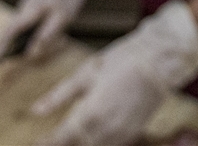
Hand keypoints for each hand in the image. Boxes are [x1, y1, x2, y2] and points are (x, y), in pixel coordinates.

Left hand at [32, 0, 197, 145]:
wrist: (160, 60)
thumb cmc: (123, 60)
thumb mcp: (86, 73)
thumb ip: (60, 95)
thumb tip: (37, 110)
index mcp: (91, 114)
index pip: (62, 138)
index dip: (47, 142)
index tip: (37, 142)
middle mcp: (106, 129)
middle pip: (79, 145)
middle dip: (65, 143)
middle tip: (52, 139)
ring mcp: (122, 133)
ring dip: (83, 142)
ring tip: (72, 136)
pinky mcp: (134, 131)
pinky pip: (112, 143)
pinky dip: (100, 141)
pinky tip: (94, 134)